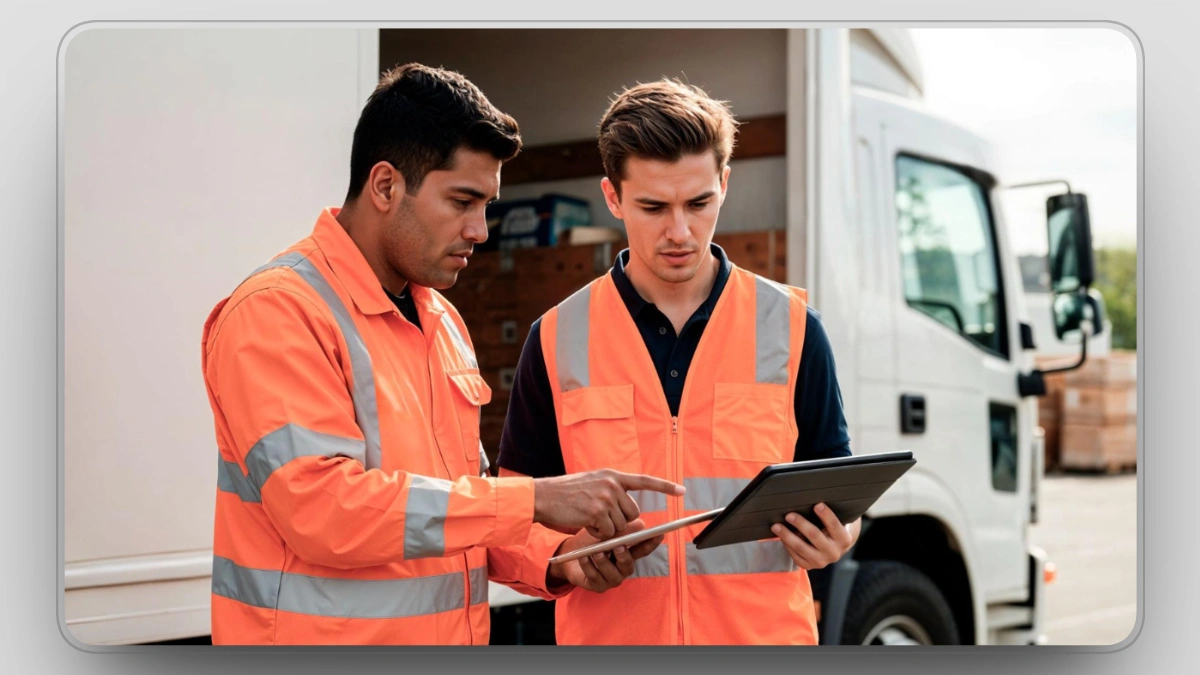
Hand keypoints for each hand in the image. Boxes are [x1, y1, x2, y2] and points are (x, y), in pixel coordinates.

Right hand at [532, 470, 684, 538]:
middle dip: (620, 522)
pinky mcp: (597, 512)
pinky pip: (608, 533)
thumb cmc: (564, 494)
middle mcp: (611, 484)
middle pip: (633, 513)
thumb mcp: (591, 484)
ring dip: (606, 529)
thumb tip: (631, 514)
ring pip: (620, 526)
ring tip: (588, 519)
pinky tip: (584, 524)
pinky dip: (598, 535)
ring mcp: (605, 497)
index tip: (682, 490)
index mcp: (612, 475)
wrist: (543, 496)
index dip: (664, 486)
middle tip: (600, 519)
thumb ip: (611, 492)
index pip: (644, 480)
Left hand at [547, 519, 664, 592]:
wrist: (569, 554)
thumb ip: (621, 530)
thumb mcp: (604, 533)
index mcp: (627, 554)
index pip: (642, 549)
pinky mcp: (598, 587)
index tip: (659, 534)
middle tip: (618, 546)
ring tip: (596, 553)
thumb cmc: (589, 542)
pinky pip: (595, 578)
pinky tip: (583, 558)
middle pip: (628, 565)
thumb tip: (641, 525)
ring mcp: (611, 579)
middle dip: (624, 556)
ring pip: (612, 574)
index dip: (651, 543)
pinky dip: (589, 567)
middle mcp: (622, 568)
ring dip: (604, 563)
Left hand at [771, 503, 859, 570]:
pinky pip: (795, 555)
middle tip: (789, 515)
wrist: (832, 548)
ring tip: (776, 526)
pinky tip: (780, 535)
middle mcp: (834, 553)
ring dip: (787, 535)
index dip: (826, 515)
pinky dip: (786, 544)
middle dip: (800, 524)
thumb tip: (811, 497)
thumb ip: (827, 514)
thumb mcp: (835, 521)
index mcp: (844, 539)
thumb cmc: (831, 528)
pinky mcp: (808, 565)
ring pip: (801, 547)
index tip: (817, 504)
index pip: (835, 525)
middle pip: (815, 535)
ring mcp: (821, 561)